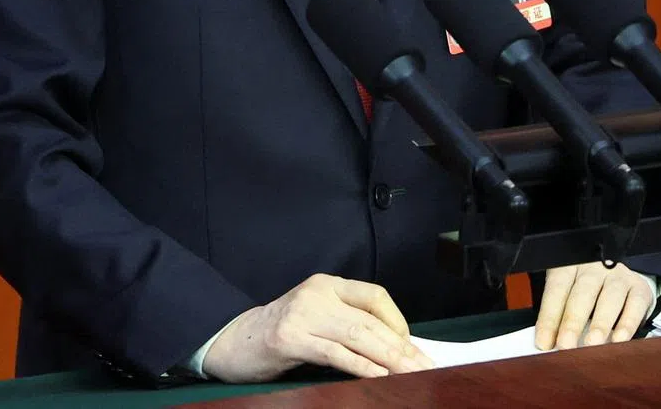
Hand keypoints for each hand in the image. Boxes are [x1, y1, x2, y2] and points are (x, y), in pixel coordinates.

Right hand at [202, 273, 435, 382]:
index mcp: (327, 284)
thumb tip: (395, 348)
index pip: (374, 295)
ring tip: (412, 374)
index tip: (413, 347)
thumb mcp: (317, 319)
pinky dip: (360, 366)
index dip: (398, 321)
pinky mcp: (290, 338)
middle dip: (402, 347)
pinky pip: (334, 353)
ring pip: (356, 335)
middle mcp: (317, 293)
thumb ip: (347, 324)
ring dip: (389, 359)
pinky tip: (379, 377)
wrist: (233, 340)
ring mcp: (303, 314)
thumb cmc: (281, 335)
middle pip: (369, 320)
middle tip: (427, 367)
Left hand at [535, 262, 654, 349]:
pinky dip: (627, 323)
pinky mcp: (638, 287)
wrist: (616, 271)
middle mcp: (593, 267)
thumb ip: (558, 312)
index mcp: (569, 266)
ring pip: (609, 298)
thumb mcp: (567, 290)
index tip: (544, 343)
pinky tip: (619, 339)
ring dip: (600, 323)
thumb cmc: (585, 287)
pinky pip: (634, 304)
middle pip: (581, 294)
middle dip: (572, 322)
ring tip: (592, 343)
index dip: (549, 317)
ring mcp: (617, 275)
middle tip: (565, 345)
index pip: (556, 290)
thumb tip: (548, 344)